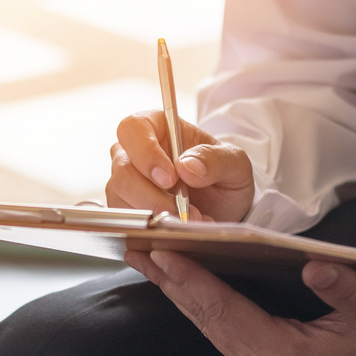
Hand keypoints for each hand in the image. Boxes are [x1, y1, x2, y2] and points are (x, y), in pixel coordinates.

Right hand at [107, 110, 253, 221]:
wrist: (221, 205)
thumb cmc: (222, 174)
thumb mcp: (234, 163)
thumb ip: (215, 159)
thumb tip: (187, 166)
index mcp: (155, 127)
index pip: (133, 129)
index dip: (146, 154)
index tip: (170, 179)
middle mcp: (133, 153)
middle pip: (123, 171)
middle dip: (152, 196)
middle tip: (181, 211)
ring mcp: (125, 182)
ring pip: (121, 199)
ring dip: (155, 214)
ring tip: (190, 219)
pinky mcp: (124, 208)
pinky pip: (126, 220)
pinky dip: (152, 227)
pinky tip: (179, 227)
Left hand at [126, 251, 355, 355]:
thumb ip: (347, 292)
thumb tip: (317, 266)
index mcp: (284, 353)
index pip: (224, 309)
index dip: (192, 279)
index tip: (161, 252)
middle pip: (205, 317)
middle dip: (169, 282)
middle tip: (134, 249)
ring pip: (209, 325)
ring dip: (178, 293)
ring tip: (149, 261)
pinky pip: (221, 330)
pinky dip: (200, 305)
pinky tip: (186, 286)